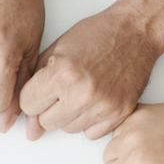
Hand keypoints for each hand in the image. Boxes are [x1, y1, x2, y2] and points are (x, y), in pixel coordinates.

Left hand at [21, 1, 163, 140]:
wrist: (137, 30)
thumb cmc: (97, 35)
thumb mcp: (56, 49)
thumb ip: (36, 82)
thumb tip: (27, 119)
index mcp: (62, 73)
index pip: (28, 105)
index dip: (33, 96)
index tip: (43, 88)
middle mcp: (82, 92)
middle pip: (46, 122)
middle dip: (49, 108)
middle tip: (63, 90)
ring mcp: (102, 105)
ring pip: (67, 129)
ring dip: (69, 115)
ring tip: (81, 92)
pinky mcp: (119, 113)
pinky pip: (91, 133)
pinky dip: (90, 121)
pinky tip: (95, 100)